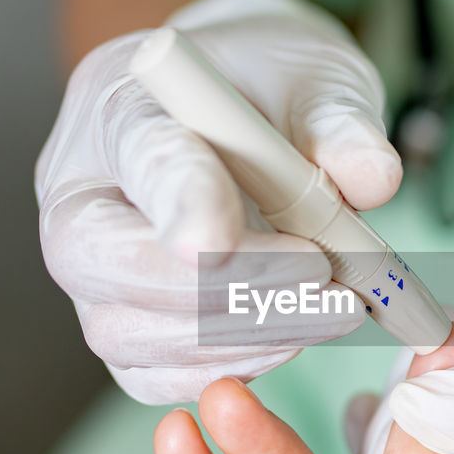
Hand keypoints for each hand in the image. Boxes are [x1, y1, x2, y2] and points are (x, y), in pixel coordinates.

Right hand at [36, 0, 400, 403]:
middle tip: (320, 275)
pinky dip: (225, 367)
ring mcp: (91, 268)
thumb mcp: (317, 80)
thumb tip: (373, 179)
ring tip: (331, 308)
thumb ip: (339, 121)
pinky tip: (292, 338)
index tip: (221, 242)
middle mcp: (79, 191)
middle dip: (214, 284)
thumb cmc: (270, 90)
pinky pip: (147, 373)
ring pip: (122, 330)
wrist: (249, 117)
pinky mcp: (120, 323)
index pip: (136, 156)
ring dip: (237, 334)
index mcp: (119, 104)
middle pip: (95, 256)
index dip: (178, 203)